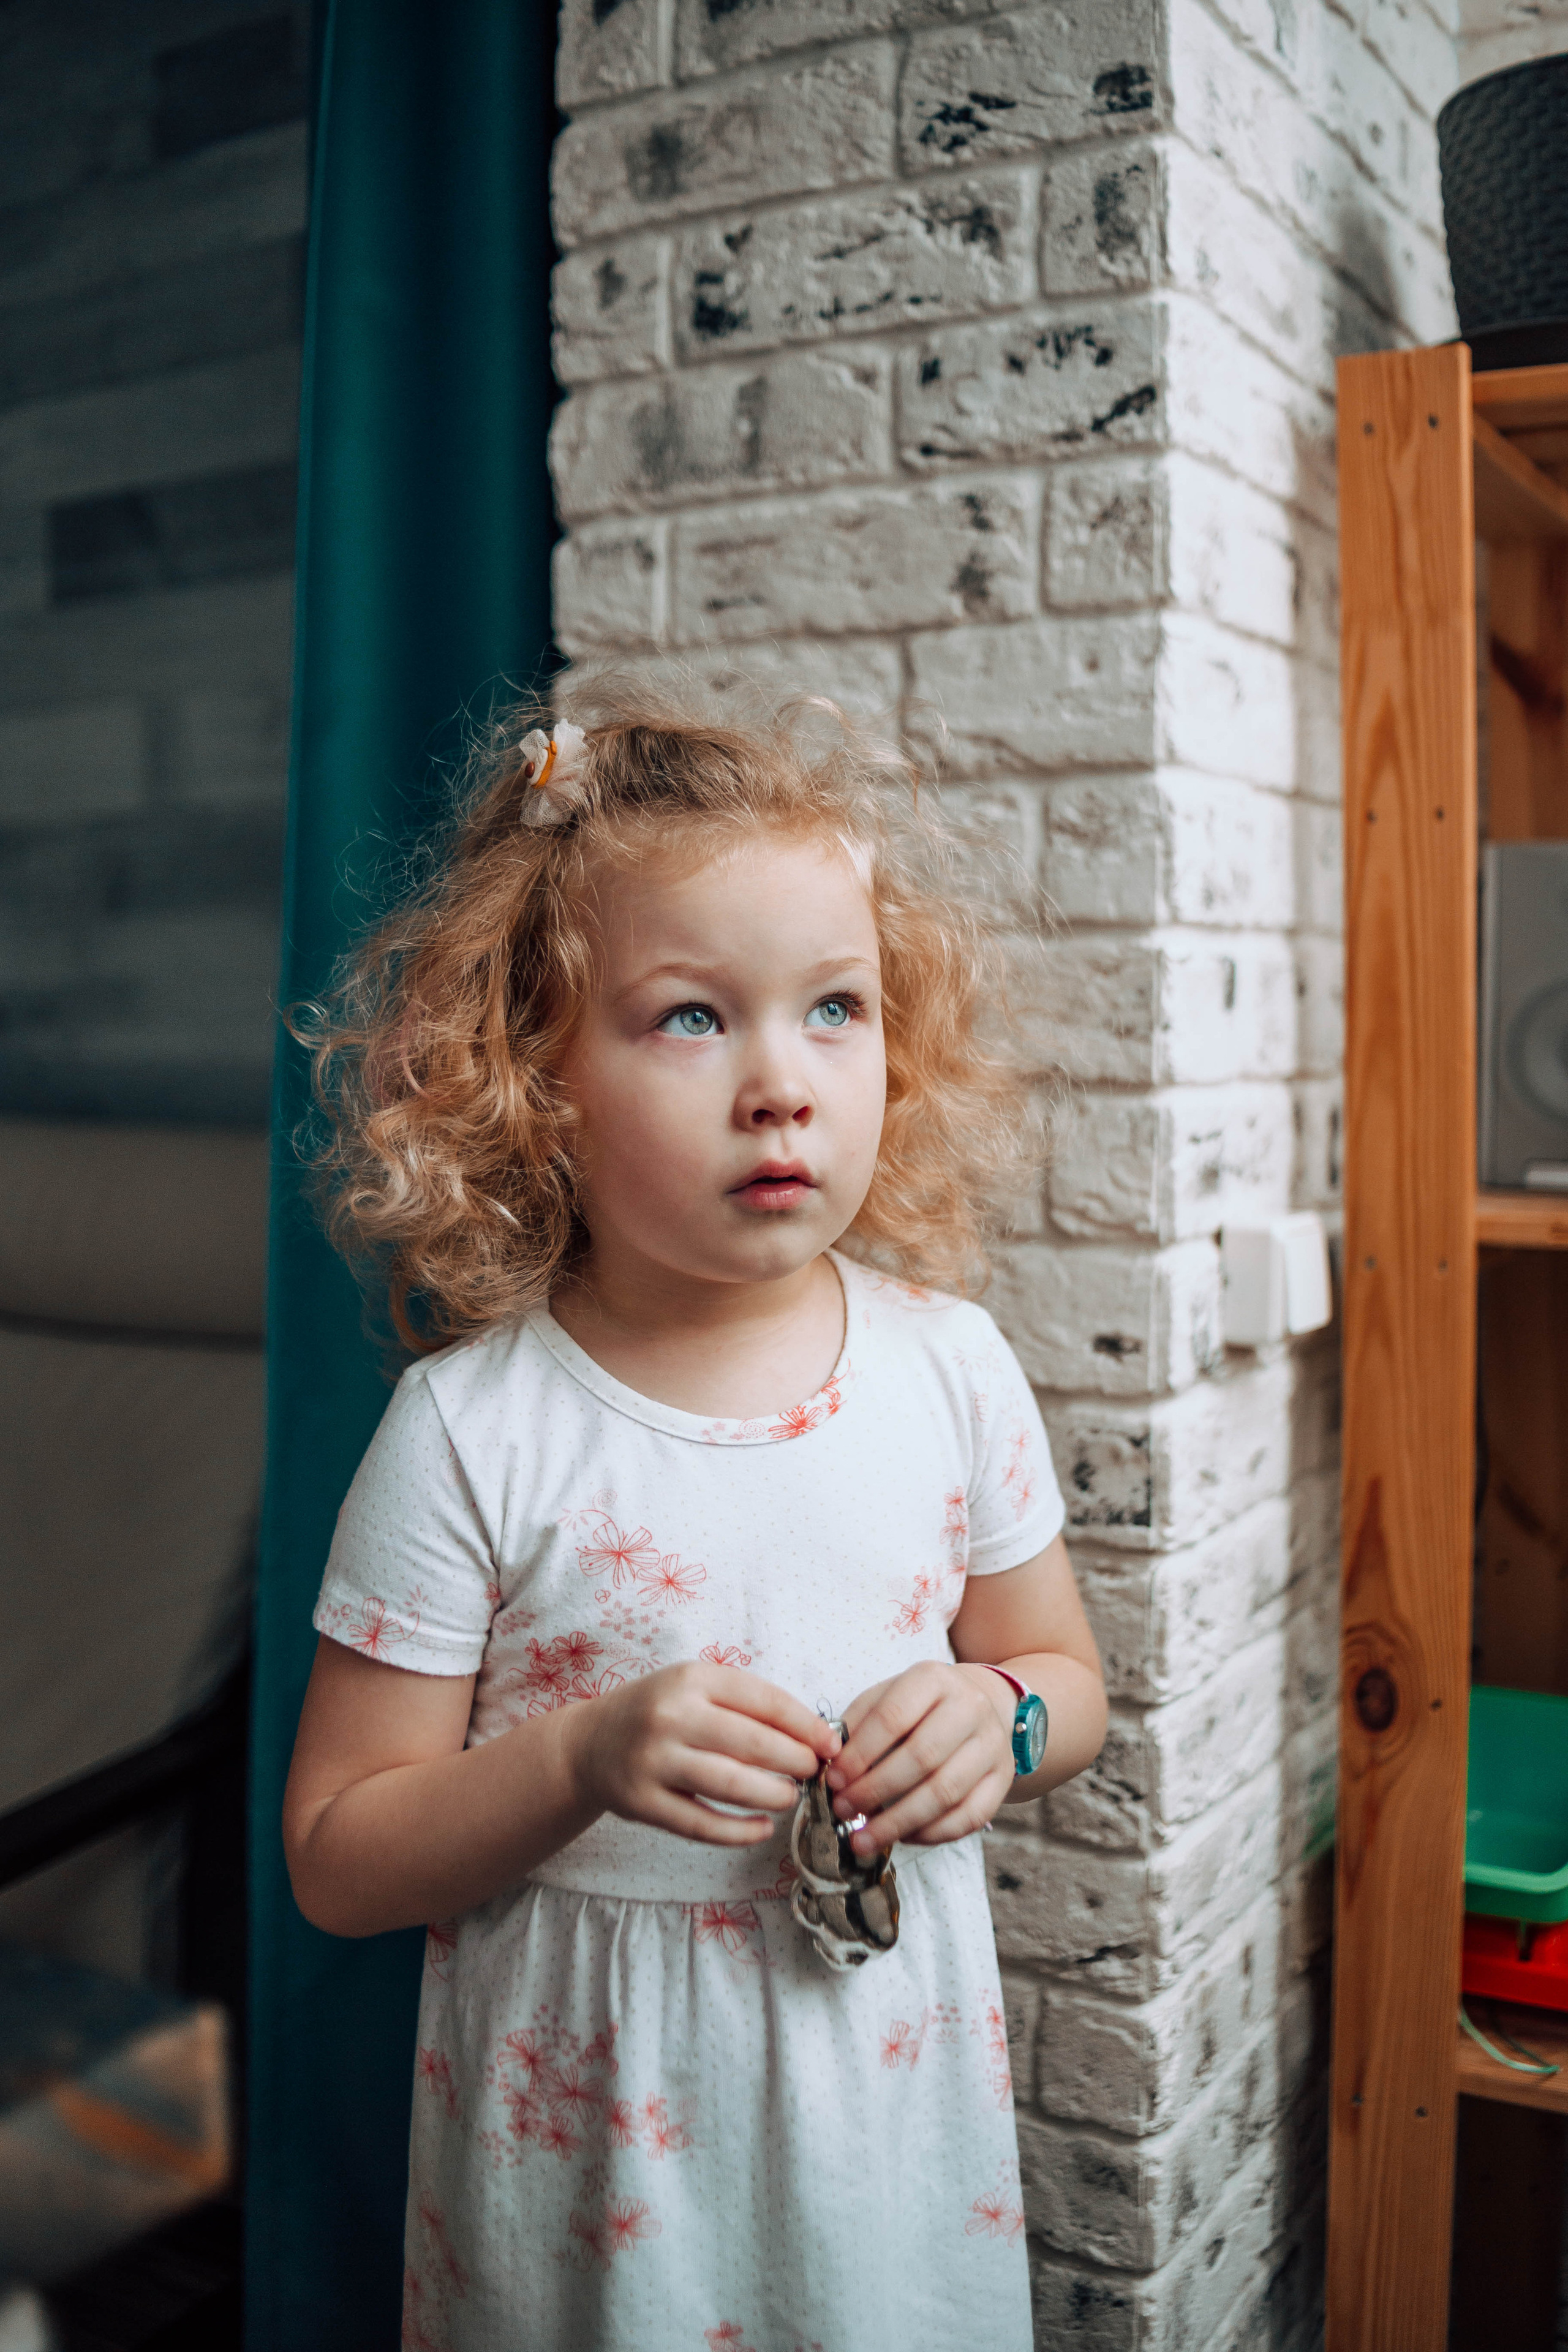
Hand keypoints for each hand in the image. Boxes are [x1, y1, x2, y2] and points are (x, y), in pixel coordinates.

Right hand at [564, 1661, 838, 1847]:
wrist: (589, 1744)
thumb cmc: (658, 1712)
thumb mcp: (694, 1688)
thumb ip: (745, 1704)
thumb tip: (811, 1735)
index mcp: (691, 1679)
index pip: (764, 1700)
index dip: (806, 1725)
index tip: (831, 1744)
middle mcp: (670, 1716)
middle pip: (752, 1744)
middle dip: (795, 1761)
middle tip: (815, 1773)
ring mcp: (653, 1761)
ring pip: (730, 1785)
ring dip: (773, 1795)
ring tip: (791, 1797)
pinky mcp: (642, 1803)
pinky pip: (701, 1825)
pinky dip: (739, 1831)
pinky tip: (762, 1828)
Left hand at [825, 1664, 1014, 1854]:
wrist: (981, 1703)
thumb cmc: (921, 1705)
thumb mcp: (888, 1695)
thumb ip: (858, 1723)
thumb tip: (832, 1761)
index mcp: (934, 1679)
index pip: (894, 1716)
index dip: (860, 1753)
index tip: (834, 1779)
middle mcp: (970, 1708)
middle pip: (921, 1757)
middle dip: (875, 1790)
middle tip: (843, 1810)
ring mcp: (992, 1745)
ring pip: (945, 1793)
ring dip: (898, 1822)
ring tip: (863, 1838)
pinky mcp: (1002, 1779)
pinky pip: (969, 1817)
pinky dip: (931, 1834)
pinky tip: (902, 1838)